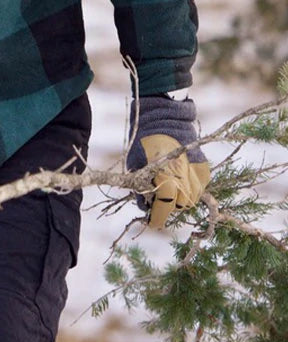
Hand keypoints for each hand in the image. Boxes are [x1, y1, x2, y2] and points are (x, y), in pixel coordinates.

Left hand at [127, 95, 209, 227]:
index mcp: (167, 174)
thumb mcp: (136, 164)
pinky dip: (189, 189)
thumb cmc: (145, 141)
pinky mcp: (204, 167)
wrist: (164, 118)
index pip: (165, 206)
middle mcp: (185, 175)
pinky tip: (178, 181)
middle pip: (178, 205)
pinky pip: (199, 188)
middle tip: (155, 202)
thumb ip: (142, 189)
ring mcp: (197, 171)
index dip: (158, 217)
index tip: (152, 223)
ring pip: (191, 199)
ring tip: (166, 189)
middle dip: (166, 207)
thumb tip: (145, 207)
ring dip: (179, 199)